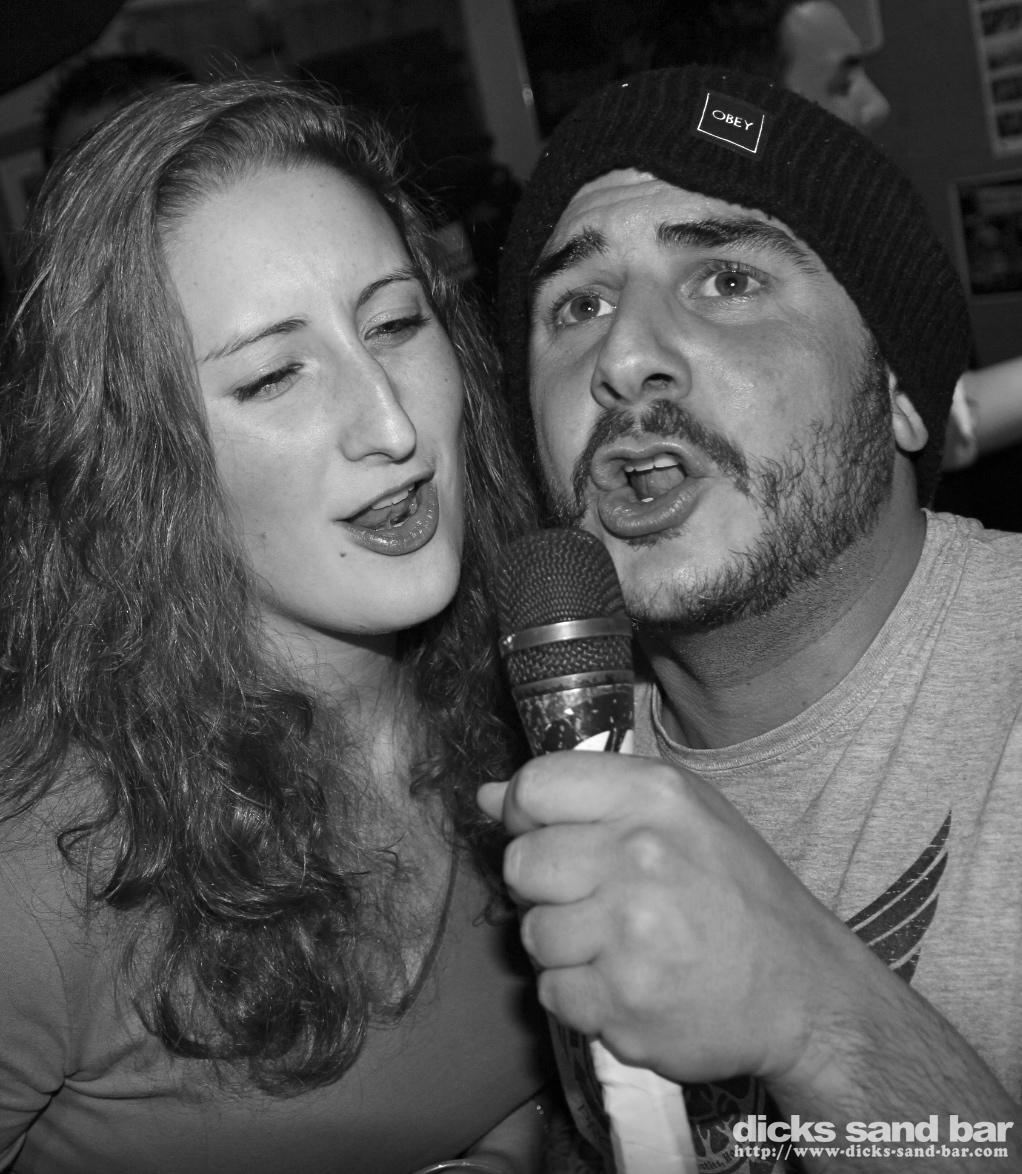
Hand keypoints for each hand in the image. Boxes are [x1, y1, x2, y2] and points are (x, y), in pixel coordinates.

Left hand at [479, 751, 885, 1090]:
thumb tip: (488, 796)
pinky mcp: (623, 1003)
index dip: (526, 815)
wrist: (805, 992)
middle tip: (592, 900)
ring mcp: (630, 933)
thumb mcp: (678, 815)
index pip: (535, 785)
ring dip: (564, 947)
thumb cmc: (735, 893)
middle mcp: (639, 855)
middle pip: (520, 864)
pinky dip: (581, 996)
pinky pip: (552, 993)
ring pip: (532, 935)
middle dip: (543, 888)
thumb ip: (584, 796)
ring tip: (619, 946)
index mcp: (654, 796)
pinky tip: (628, 984)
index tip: (547, 836)